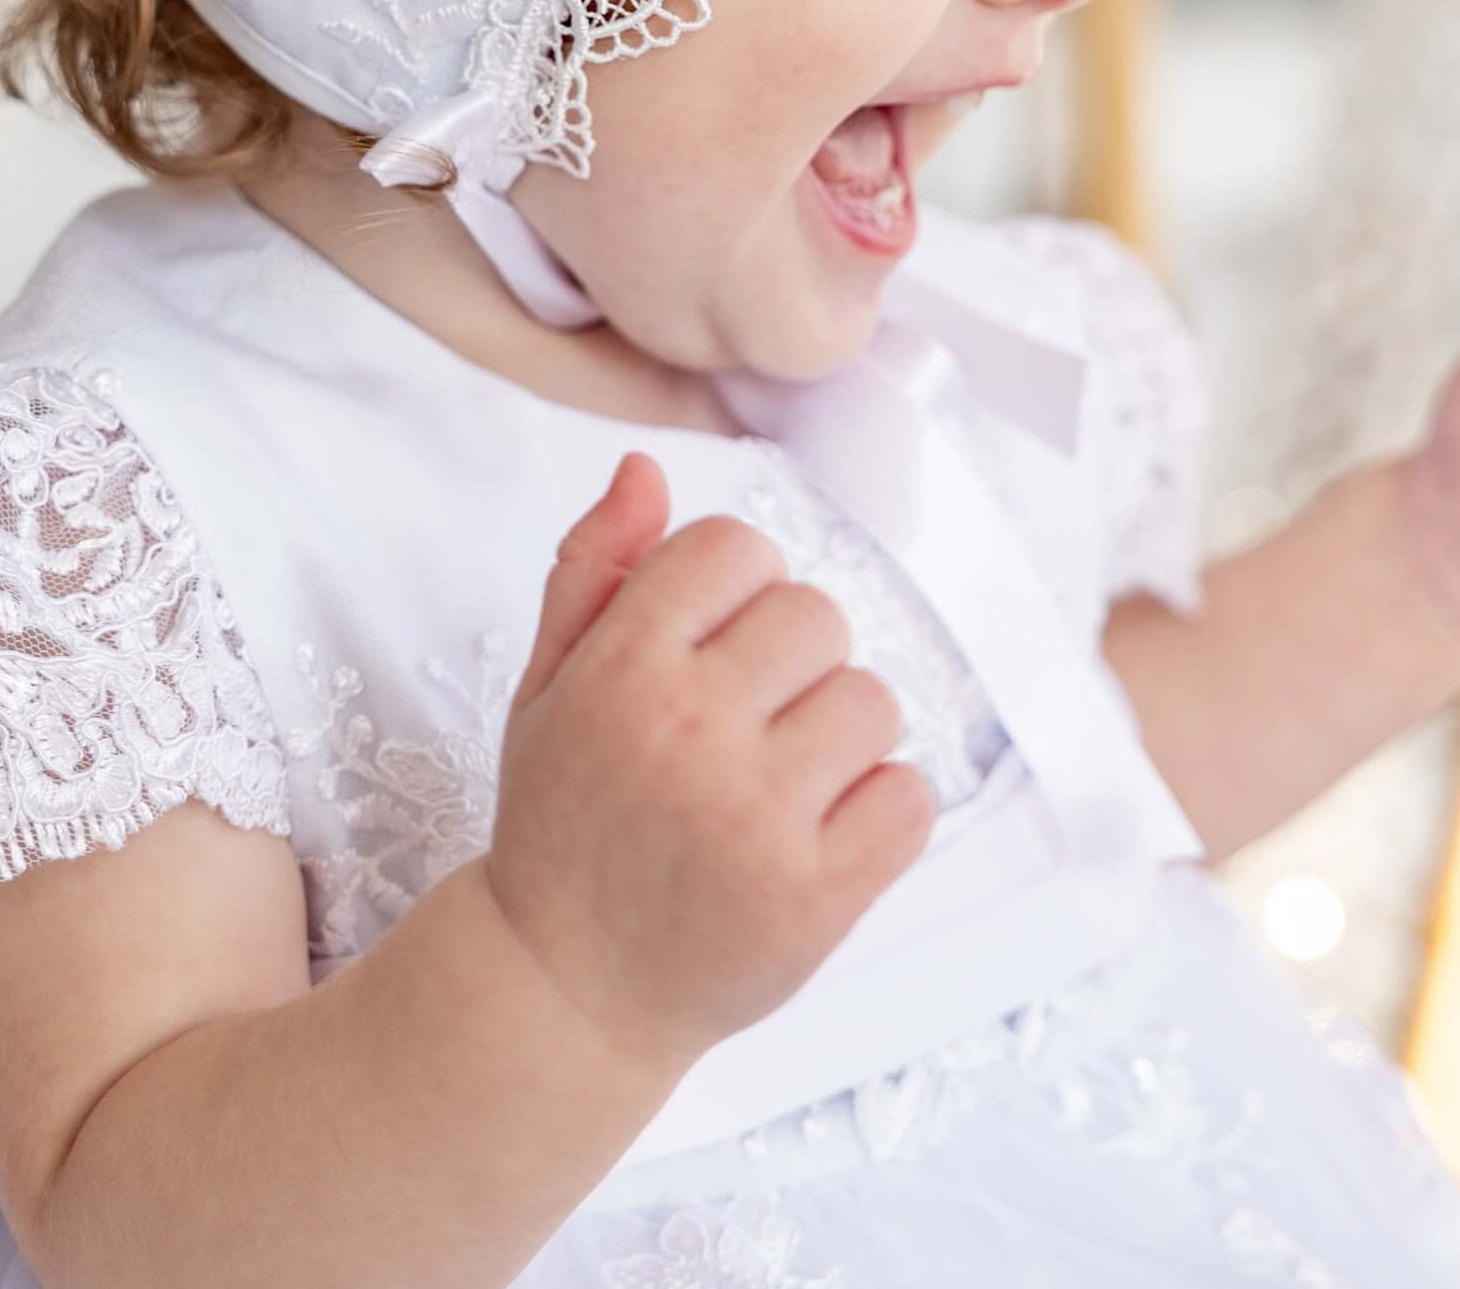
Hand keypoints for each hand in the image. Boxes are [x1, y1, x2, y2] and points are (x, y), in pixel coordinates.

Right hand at [481, 451, 937, 1072]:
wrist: (567, 992)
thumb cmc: (564, 822)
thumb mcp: (549, 686)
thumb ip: (593, 569)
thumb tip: (645, 468)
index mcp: (619, 671)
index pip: (734, 546)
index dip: (733, 587)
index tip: (708, 643)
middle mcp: (689, 733)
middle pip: (815, 612)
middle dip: (790, 657)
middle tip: (744, 721)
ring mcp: (758, 818)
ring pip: (872, 697)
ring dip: (840, 732)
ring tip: (781, 779)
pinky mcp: (817, 897)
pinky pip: (910, 796)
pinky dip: (882, 809)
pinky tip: (821, 831)